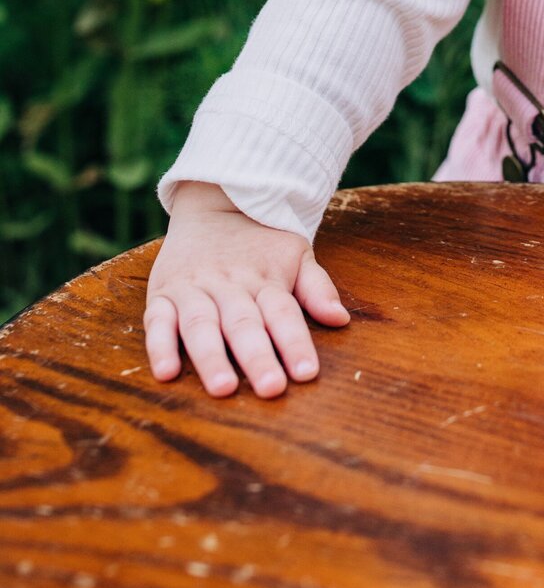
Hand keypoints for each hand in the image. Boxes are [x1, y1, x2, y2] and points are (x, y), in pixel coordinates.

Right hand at [143, 182, 350, 397]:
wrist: (217, 199)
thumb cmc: (262, 240)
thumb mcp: (296, 253)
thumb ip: (317, 287)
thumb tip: (341, 318)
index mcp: (266, 279)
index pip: (283, 313)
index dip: (295, 343)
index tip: (306, 374)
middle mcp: (230, 285)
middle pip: (244, 324)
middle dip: (257, 357)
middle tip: (270, 388)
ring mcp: (194, 288)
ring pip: (201, 324)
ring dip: (211, 357)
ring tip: (222, 388)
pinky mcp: (163, 292)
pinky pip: (158, 319)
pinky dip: (160, 345)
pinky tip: (166, 372)